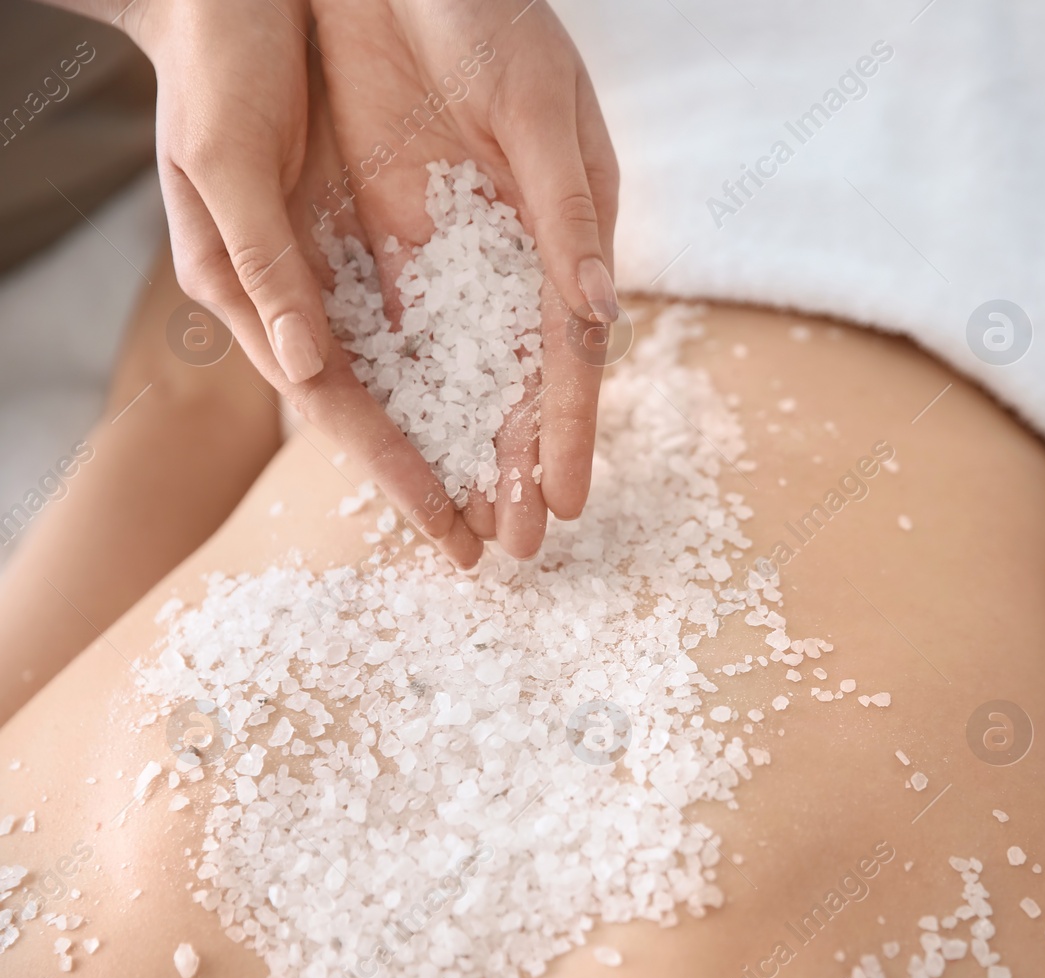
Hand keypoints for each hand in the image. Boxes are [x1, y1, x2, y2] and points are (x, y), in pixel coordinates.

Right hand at [77, 0, 484, 565]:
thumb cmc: (213, 68)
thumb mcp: (230, 161)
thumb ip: (267, 264)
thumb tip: (307, 367)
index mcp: (259, 297)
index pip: (342, 408)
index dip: (398, 474)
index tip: (454, 535)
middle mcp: (307, 295)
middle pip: (391, 403)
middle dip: (449, 472)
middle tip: (511, 539)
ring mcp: (346, 260)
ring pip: (422, 361)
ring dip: (474, 423)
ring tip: (529, 483)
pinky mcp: (381, 220)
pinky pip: (442, 296)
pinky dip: (479, 345)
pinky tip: (522, 383)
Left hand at [309, 0, 620, 558]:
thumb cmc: (482, 11)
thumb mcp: (531, 108)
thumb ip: (565, 211)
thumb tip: (598, 315)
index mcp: (565, 228)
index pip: (569, 353)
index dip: (567, 430)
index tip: (562, 502)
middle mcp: (510, 251)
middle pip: (512, 378)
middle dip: (513, 462)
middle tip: (511, 545)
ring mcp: (445, 244)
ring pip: (450, 366)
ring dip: (454, 443)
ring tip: (455, 519)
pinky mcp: (379, 225)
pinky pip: (381, 321)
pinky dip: (386, 383)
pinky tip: (383, 442)